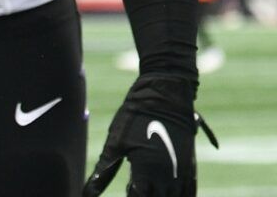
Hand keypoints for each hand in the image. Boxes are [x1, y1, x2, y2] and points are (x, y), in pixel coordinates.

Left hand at [84, 73, 217, 196]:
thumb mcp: (115, 143)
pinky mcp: (190, 162)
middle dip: (146, 196)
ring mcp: (182, 170)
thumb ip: (103, 173)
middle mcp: (168, 175)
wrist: (166, 90)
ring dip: (163, 196)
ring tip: (151, 191)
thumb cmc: (136, 114)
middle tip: (135, 189)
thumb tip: (86, 194)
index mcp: (147, 172)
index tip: (125, 191)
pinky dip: (181, 196)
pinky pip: (190, 190)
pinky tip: (170, 194)